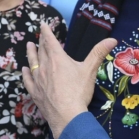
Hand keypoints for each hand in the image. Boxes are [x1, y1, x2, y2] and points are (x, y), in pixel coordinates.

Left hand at [21, 24, 114, 138]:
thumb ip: (99, 53)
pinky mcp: (35, 92)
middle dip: (41, 41)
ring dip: (31, 53)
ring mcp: (38, 80)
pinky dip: (26, 72)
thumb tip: (112, 39)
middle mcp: (45, 66)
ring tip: (29, 45)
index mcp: (57, 58)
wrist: (66, 115)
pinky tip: (25, 69)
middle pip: (41, 50)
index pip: (50, 40)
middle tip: (39, 36)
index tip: (43, 23)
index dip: (46, 31)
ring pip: (33, 62)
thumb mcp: (90, 70)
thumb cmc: (79, 91)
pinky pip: (28, 79)